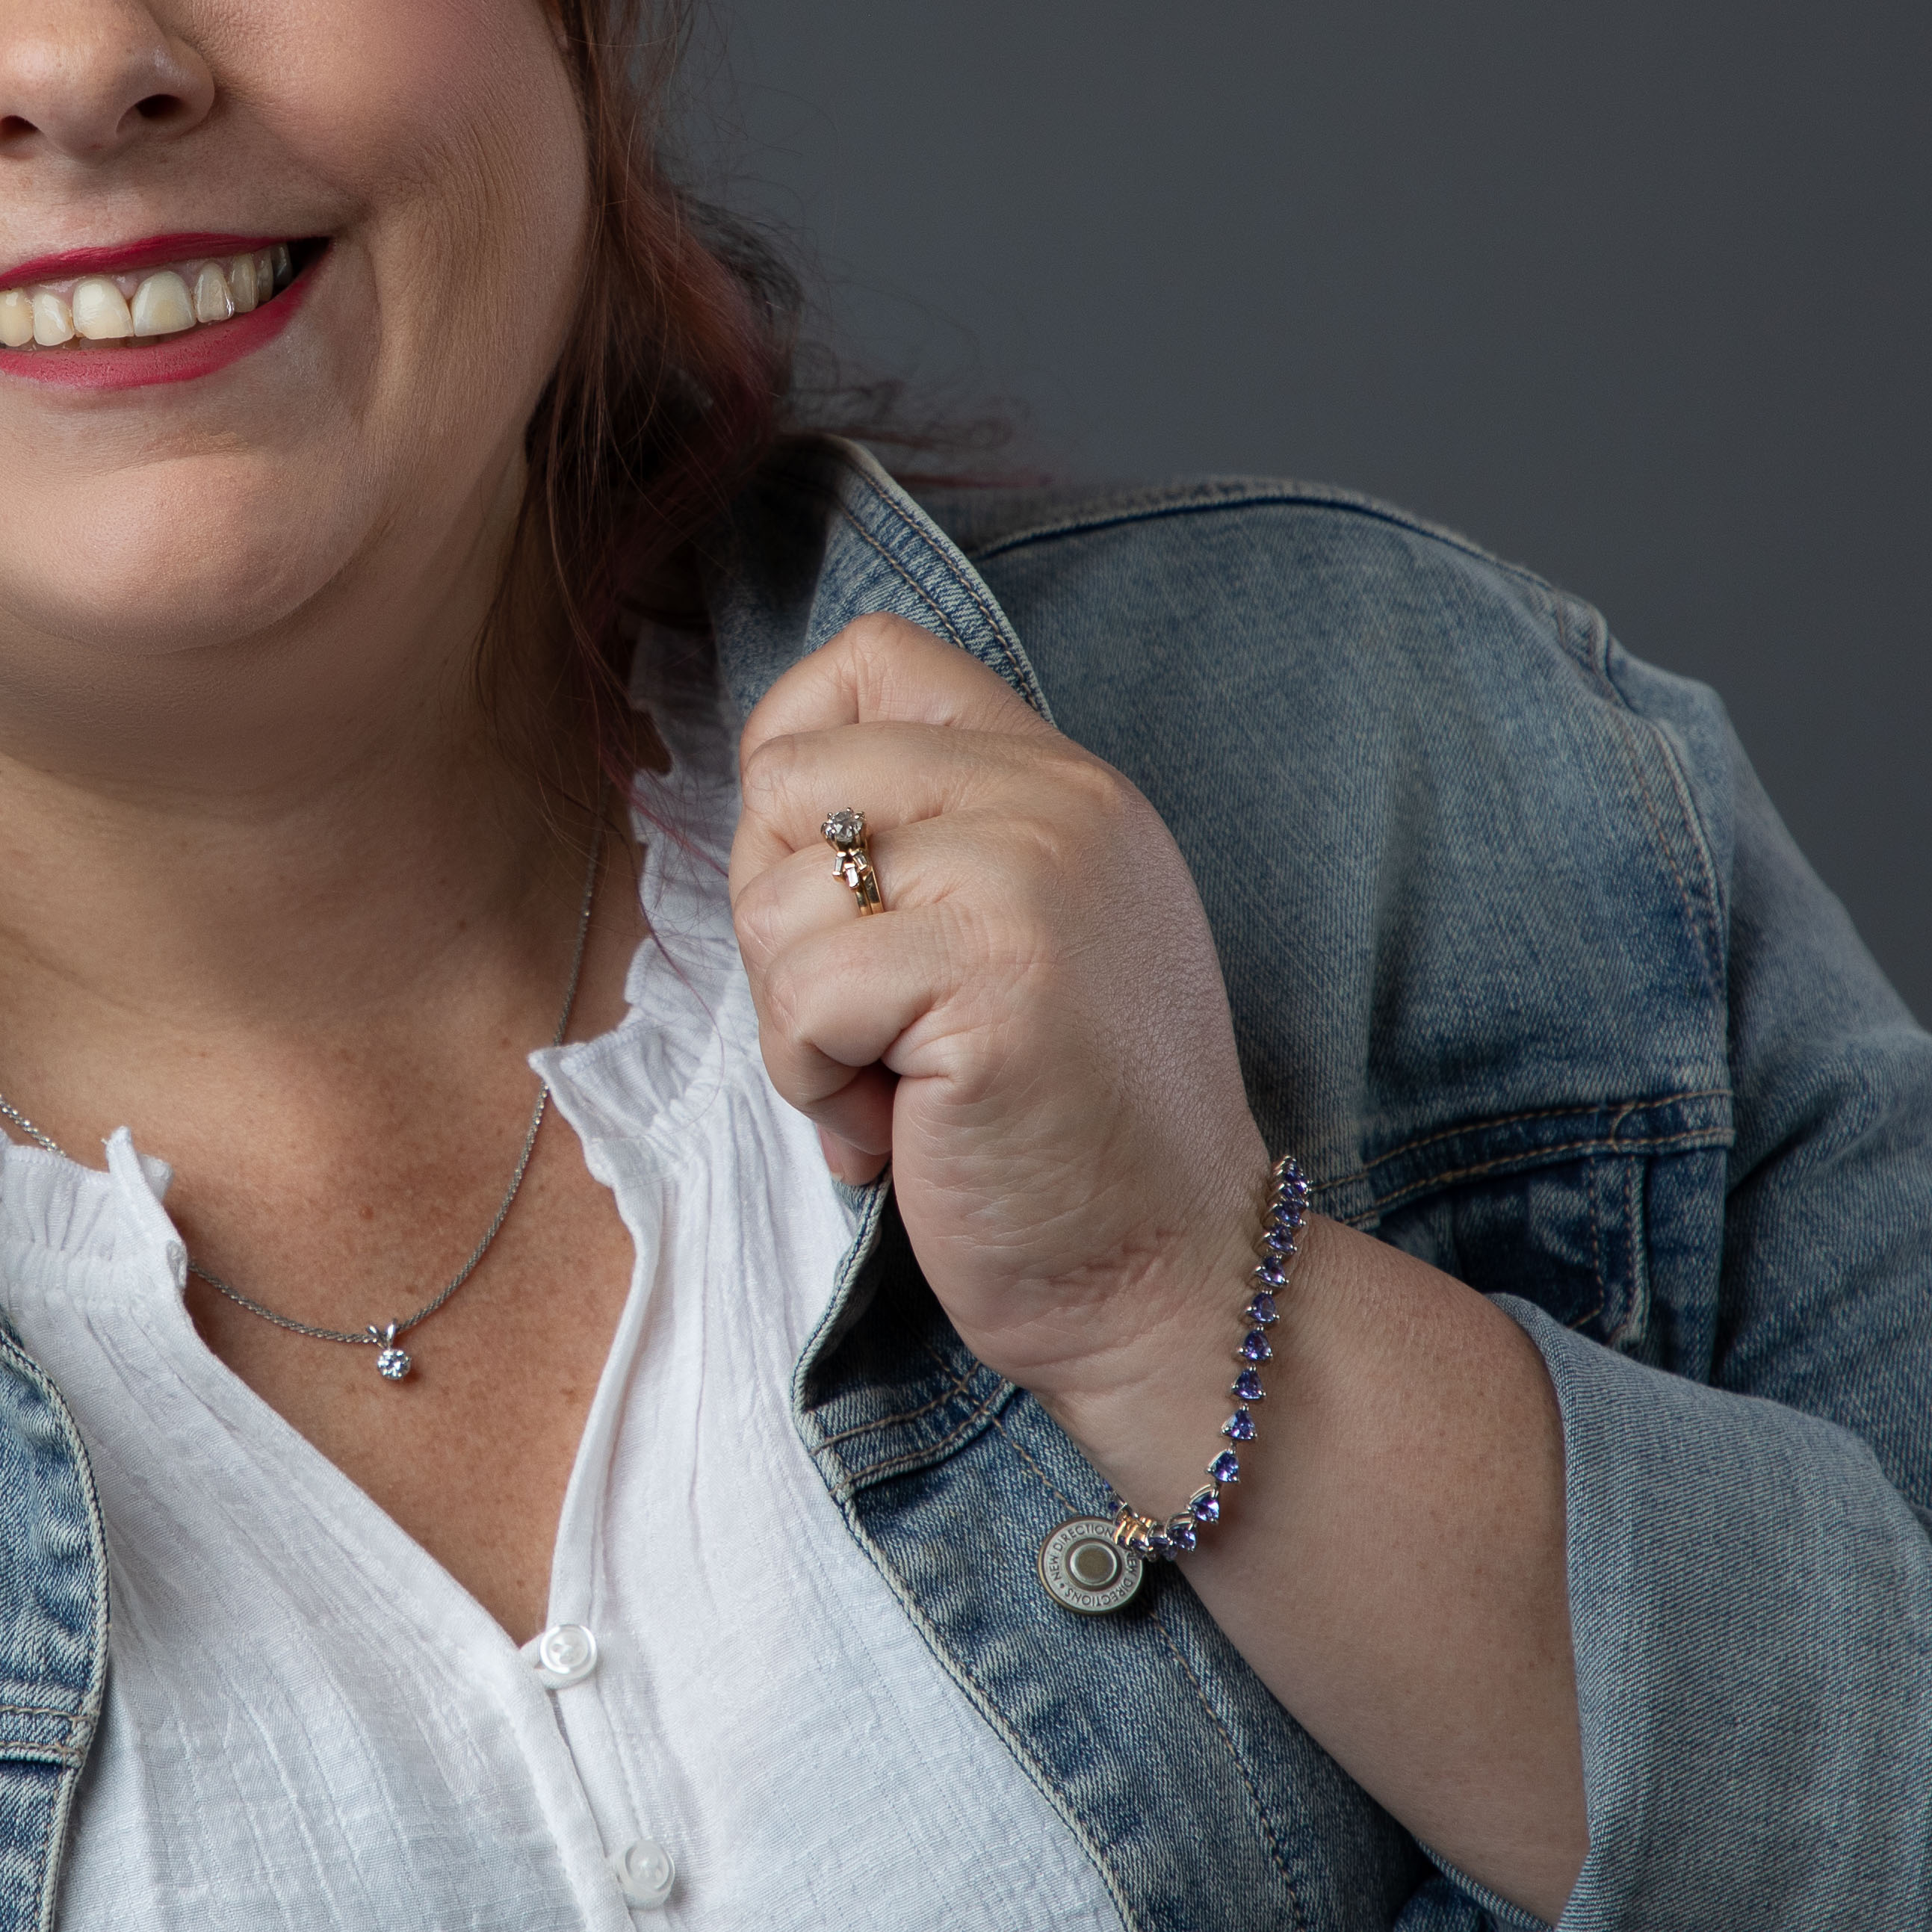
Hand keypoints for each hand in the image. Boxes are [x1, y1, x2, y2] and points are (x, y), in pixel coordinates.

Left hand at [728, 613, 1279, 1411]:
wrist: (1168, 1277)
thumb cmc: (1057, 1133)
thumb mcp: (1011, 939)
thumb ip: (927, 844)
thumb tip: (763, 800)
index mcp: (1061, 781)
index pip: (875, 655)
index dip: (790, 753)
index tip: (818, 884)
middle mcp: (1055, 803)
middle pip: (786, 777)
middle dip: (778, 919)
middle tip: (862, 1021)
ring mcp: (1029, 880)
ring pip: (775, 898)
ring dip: (796, 1024)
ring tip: (896, 1086)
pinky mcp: (992, 978)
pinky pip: (801, 998)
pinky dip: (816, 1086)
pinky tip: (898, 1132)